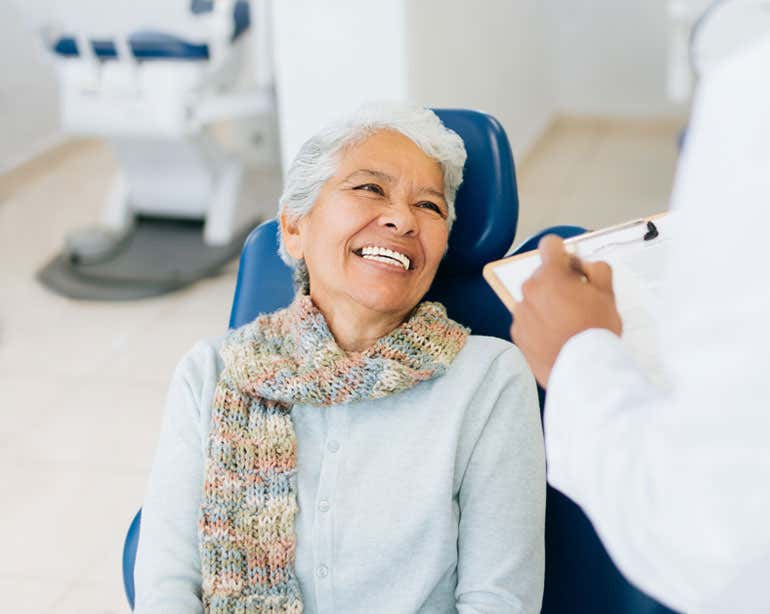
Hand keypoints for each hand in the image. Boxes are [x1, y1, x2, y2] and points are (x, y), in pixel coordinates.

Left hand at [510, 235, 622, 386]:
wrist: (582, 369)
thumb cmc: (596, 330)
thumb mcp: (608, 294)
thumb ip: (597, 269)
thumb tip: (586, 265)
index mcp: (551, 275)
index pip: (550, 244)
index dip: (563, 252)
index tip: (570, 265)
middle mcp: (530, 290)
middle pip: (542, 275)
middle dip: (557, 282)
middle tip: (576, 300)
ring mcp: (521, 312)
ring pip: (534, 298)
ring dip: (547, 303)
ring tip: (566, 322)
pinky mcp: (517, 332)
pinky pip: (527, 319)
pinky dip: (538, 323)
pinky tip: (555, 336)